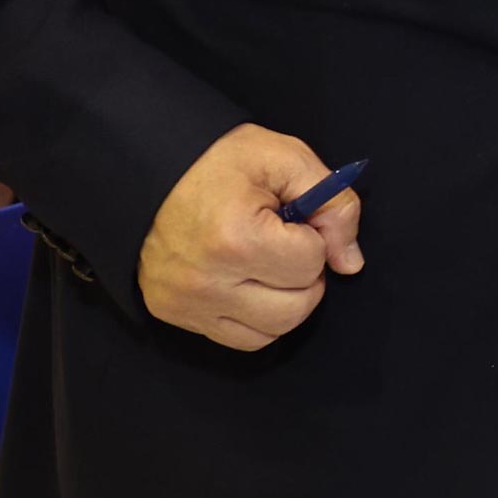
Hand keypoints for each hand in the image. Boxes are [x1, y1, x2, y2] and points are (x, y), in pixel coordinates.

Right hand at [136, 123, 362, 349]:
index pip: (310, 262)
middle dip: (305, 277)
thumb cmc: (217, 160)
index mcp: (235, 238)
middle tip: (287, 246)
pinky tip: (249, 284)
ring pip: (271, 332)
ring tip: (269, 265)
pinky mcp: (174, 315)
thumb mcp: (284, 158)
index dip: (312, 238)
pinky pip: (240, 339)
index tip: (290, 219)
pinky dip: (257, 319)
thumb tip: (351, 262)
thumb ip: (332, 203)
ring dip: (285, 302)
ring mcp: (187, 304)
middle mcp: (208, 281)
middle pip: (295, 308)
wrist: (147, 168)